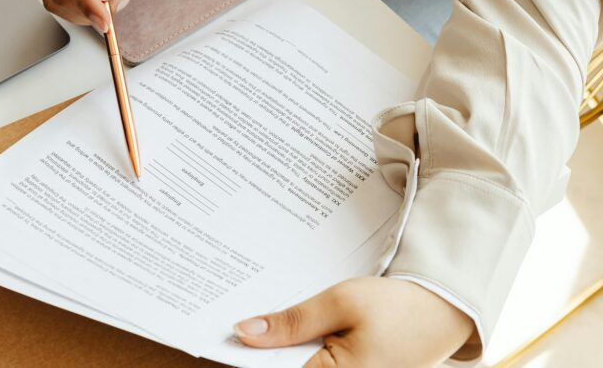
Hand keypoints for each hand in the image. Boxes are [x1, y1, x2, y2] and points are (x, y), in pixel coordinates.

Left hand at [234, 277, 473, 367]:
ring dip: (281, 349)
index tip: (221, 335)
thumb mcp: (340, 303)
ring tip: (260, 324)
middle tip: (238, 323)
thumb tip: (244, 332)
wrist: (443, 311)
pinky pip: (314, 364)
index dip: (247, 355)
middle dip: (263, 350)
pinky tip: (287, 332)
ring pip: (297, 365)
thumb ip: (292, 321)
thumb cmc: (397, 306)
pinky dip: (298, 350)